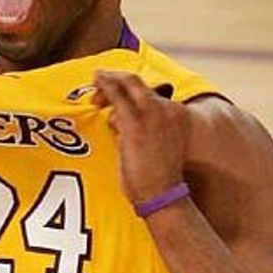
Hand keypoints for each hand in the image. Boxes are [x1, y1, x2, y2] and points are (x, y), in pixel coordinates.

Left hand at [92, 71, 188, 203]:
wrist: (164, 195)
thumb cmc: (157, 178)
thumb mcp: (156, 146)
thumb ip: (140, 129)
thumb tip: (116, 119)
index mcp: (177, 114)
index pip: (149, 91)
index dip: (128, 87)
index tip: (113, 90)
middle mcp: (167, 110)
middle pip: (137, 82)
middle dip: (116, 77)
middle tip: (100, 78)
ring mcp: (152, 115)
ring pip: (127, 85)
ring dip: (108, 82)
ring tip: (95, 81)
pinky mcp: (135, 124)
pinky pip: (117, 97)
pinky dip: (106, 85)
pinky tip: (96, 80)